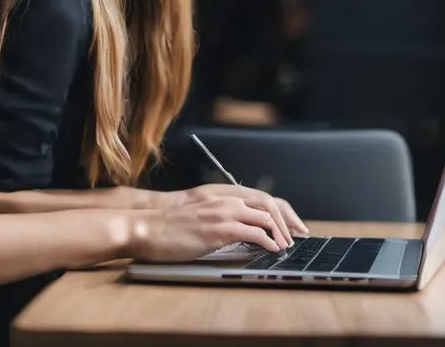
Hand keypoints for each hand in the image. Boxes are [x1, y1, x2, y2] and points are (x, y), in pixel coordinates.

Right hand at [123, 196, 283, 261]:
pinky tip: (272, 250)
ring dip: (280, 234)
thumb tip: (237, 233)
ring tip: (286, 246)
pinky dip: (267, 242)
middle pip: (269, 205)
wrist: (146, 227)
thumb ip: (218, 218)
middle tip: (298, 236)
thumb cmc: (167, 226)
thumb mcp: (198, 216)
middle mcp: (224, 200)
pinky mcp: (218, 229)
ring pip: (265, 218)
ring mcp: (222, 213)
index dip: (281, 211)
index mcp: (220, 195)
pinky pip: (253, 233)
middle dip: (288, 222)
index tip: (292, 225)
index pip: (261, 197)